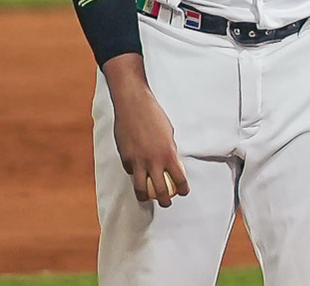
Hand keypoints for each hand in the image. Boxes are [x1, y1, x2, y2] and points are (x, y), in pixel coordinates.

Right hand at [102, 53, 190, 206]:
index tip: (183, 192)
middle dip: (166, 200)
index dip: (183, 189)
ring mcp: (138, 161)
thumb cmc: (154, 115)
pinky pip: (131, 172)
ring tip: (148, 199)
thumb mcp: (168, 133)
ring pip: (142, 188)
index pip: (179, 179)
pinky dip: (135, 175)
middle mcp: (154, 161)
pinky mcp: (126, 158)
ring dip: (146, 197)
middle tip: (167, 203)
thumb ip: (169, 149)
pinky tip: (136, 175)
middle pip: (161, 190)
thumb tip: (170, 162)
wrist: (133, 105)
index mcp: (169, 154)